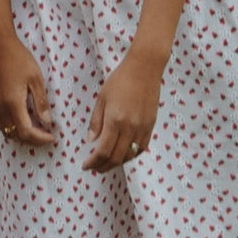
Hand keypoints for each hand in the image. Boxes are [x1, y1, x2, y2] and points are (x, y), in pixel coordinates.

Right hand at [0, 35, 55, 146]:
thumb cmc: (20, 59)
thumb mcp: (36, 79)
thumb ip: (41, 103)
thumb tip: (47, 122)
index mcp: (13, 103)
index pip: (27, 132)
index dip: (40, 139)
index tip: (52, 137)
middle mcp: (0, 108)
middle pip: (16, 135)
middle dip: (32, 140)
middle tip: (47, 137)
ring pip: (6, 132)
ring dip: (21, 136)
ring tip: (37, 132)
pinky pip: (0, 123)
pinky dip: (12, 129)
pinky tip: (22, 122)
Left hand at [84, 51, 162, 172]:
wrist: (145, 68)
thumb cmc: (120, 79)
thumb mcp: (102, 98)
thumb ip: (96, 122)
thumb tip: (91, 141)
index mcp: (115, 120)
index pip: (103, 151)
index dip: (93, 162)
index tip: (86, 165)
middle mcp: (130, 127)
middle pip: (116, 158)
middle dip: (103, 166)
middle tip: (95, 168)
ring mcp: (142, 128)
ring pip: (130, 156)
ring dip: (117, 163)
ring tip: (107, 163)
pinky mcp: (151, 126)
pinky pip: (140, 148)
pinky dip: (131, 155)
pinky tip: (123, 154)